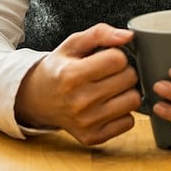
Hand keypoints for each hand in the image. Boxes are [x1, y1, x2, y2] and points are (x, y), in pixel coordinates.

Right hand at [13, 23, 139, 145]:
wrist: (37, 99)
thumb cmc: (59, 68)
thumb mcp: (73, 44)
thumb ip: (100, 33)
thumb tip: (128, 36)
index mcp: (71, 75)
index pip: (118, 59)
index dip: (116, 55)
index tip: (106, 58)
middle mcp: (78, 101)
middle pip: (129, 79)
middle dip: (123, 71)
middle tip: (109, 73)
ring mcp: (86, 123)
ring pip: (133, 101)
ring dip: (126, 92)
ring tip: (111, 88)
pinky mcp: (92, 137)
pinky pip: (129, 122)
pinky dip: (123, 113)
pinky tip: (108, 105)